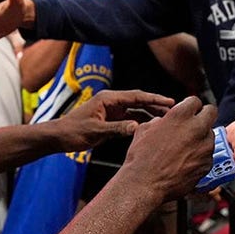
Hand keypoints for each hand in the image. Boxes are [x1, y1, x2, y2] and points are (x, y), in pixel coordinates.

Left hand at [53, 89, 175, 150]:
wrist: (60, 137)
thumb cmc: (73, 131)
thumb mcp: (95, 131)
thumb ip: (116, 129)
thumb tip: (136, 127)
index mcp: (108, 99)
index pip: (136, 96)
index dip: (154, 98)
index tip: (169, 101)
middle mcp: (112, 102)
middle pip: (139, 101)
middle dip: (156, 105)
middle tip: (174, 110)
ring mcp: (112, 110)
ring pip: (136, 110)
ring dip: (151, 113)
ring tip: (167, 118)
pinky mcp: (111, 119)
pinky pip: (130, 118)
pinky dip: (141, 121)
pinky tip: (153, 126)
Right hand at [117, 97, 216, 202]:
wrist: (145, 184)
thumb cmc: (141, 158)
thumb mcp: (144, 130)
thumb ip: (159, 121)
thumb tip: (163, 121)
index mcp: (180, 116)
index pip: (195, 101)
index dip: (190, 106)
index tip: (188, 112)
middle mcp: (196, 128)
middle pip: (211, 112)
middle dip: (204, 115)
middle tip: (196, 123)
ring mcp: (204, 147)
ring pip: (210, 135)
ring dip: (201, 138)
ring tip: (186, 148)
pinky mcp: (207, 164)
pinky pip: (208, 154)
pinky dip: (200, 156)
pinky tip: (186, 162)